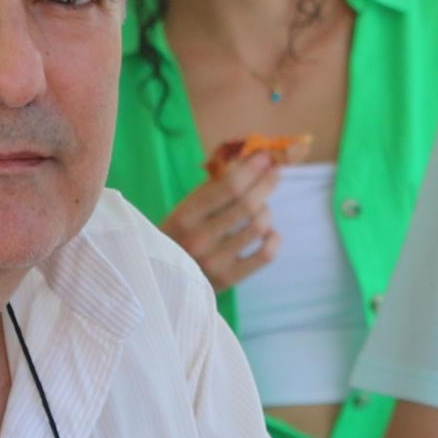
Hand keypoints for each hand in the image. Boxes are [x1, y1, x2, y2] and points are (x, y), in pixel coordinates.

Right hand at [159, 151, 278, 290]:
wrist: (162, 281)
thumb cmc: (177, 237)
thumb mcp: (184, 210)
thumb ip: (212, 189)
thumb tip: (249, 161)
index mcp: (184, 216)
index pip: (228, 187)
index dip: (252, 169)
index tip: (264, 157)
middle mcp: (199, 240)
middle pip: (247, 204)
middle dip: (267, 182)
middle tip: (275, 172)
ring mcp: (214, 263)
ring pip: (259, 226)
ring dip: (266, 210)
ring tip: (262, 207)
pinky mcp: (229, 280)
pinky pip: (266, 254)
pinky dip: (274, 238)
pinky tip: (269, 232)